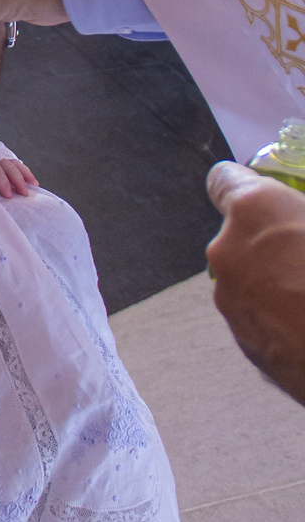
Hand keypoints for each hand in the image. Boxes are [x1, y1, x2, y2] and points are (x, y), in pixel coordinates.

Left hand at [206, 161, 304, 405]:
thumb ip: (302, 211)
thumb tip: (299, 221)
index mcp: (253, 208)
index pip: (224, 179)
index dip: (244, 185)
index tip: (266, 197)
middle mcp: (227, 249)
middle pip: (240, 235)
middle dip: (270, 242)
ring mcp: (230, 299)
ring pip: (249, 279)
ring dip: (275, 282)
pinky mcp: (243, 342)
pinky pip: (259, 316)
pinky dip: (279, 317)